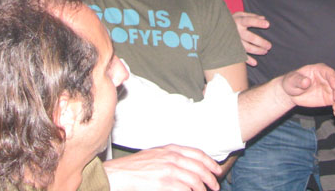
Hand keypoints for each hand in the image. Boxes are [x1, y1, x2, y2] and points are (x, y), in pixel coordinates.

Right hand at [104, 145, 221, 190]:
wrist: (118, 174)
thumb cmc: (134, 167)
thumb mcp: (155, 155)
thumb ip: (170, 157)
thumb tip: (185, 165)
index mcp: (170, 149)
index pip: (197, 153)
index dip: (210, 162)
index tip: (216, 170)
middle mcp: (171, 157)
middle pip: (199, 167)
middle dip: (210, 178)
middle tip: (215, 186)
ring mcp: (168, 170)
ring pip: (195, 180)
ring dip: (203, 188)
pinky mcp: (164, 183)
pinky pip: (185, 189)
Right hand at [232, 12, 270, 66]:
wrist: (215, 27)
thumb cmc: (232, 20)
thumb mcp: (240, 15)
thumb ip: (252, 16)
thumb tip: (264, 18)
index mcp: (239, 21)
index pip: (249, 21)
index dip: (258, 22)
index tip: (267, 24)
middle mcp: (236, 31)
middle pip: (250, 37)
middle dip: (261, 42)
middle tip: (269, 46)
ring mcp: (233, 40)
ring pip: (246, 47)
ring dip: (257, 50)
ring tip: (265, 51)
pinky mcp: (231, 47)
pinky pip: (239, 54)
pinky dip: (247, 60)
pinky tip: (255, 63)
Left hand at [281, 63, 334, 116]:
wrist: (291, 93)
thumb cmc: (292, 82)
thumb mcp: (292, 80)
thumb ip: (299, 80)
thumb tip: (306, 82)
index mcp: (320, 70)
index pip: (330, 73)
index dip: (334, 79)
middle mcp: (327, 78)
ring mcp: (330, 88)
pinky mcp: (330, 98)